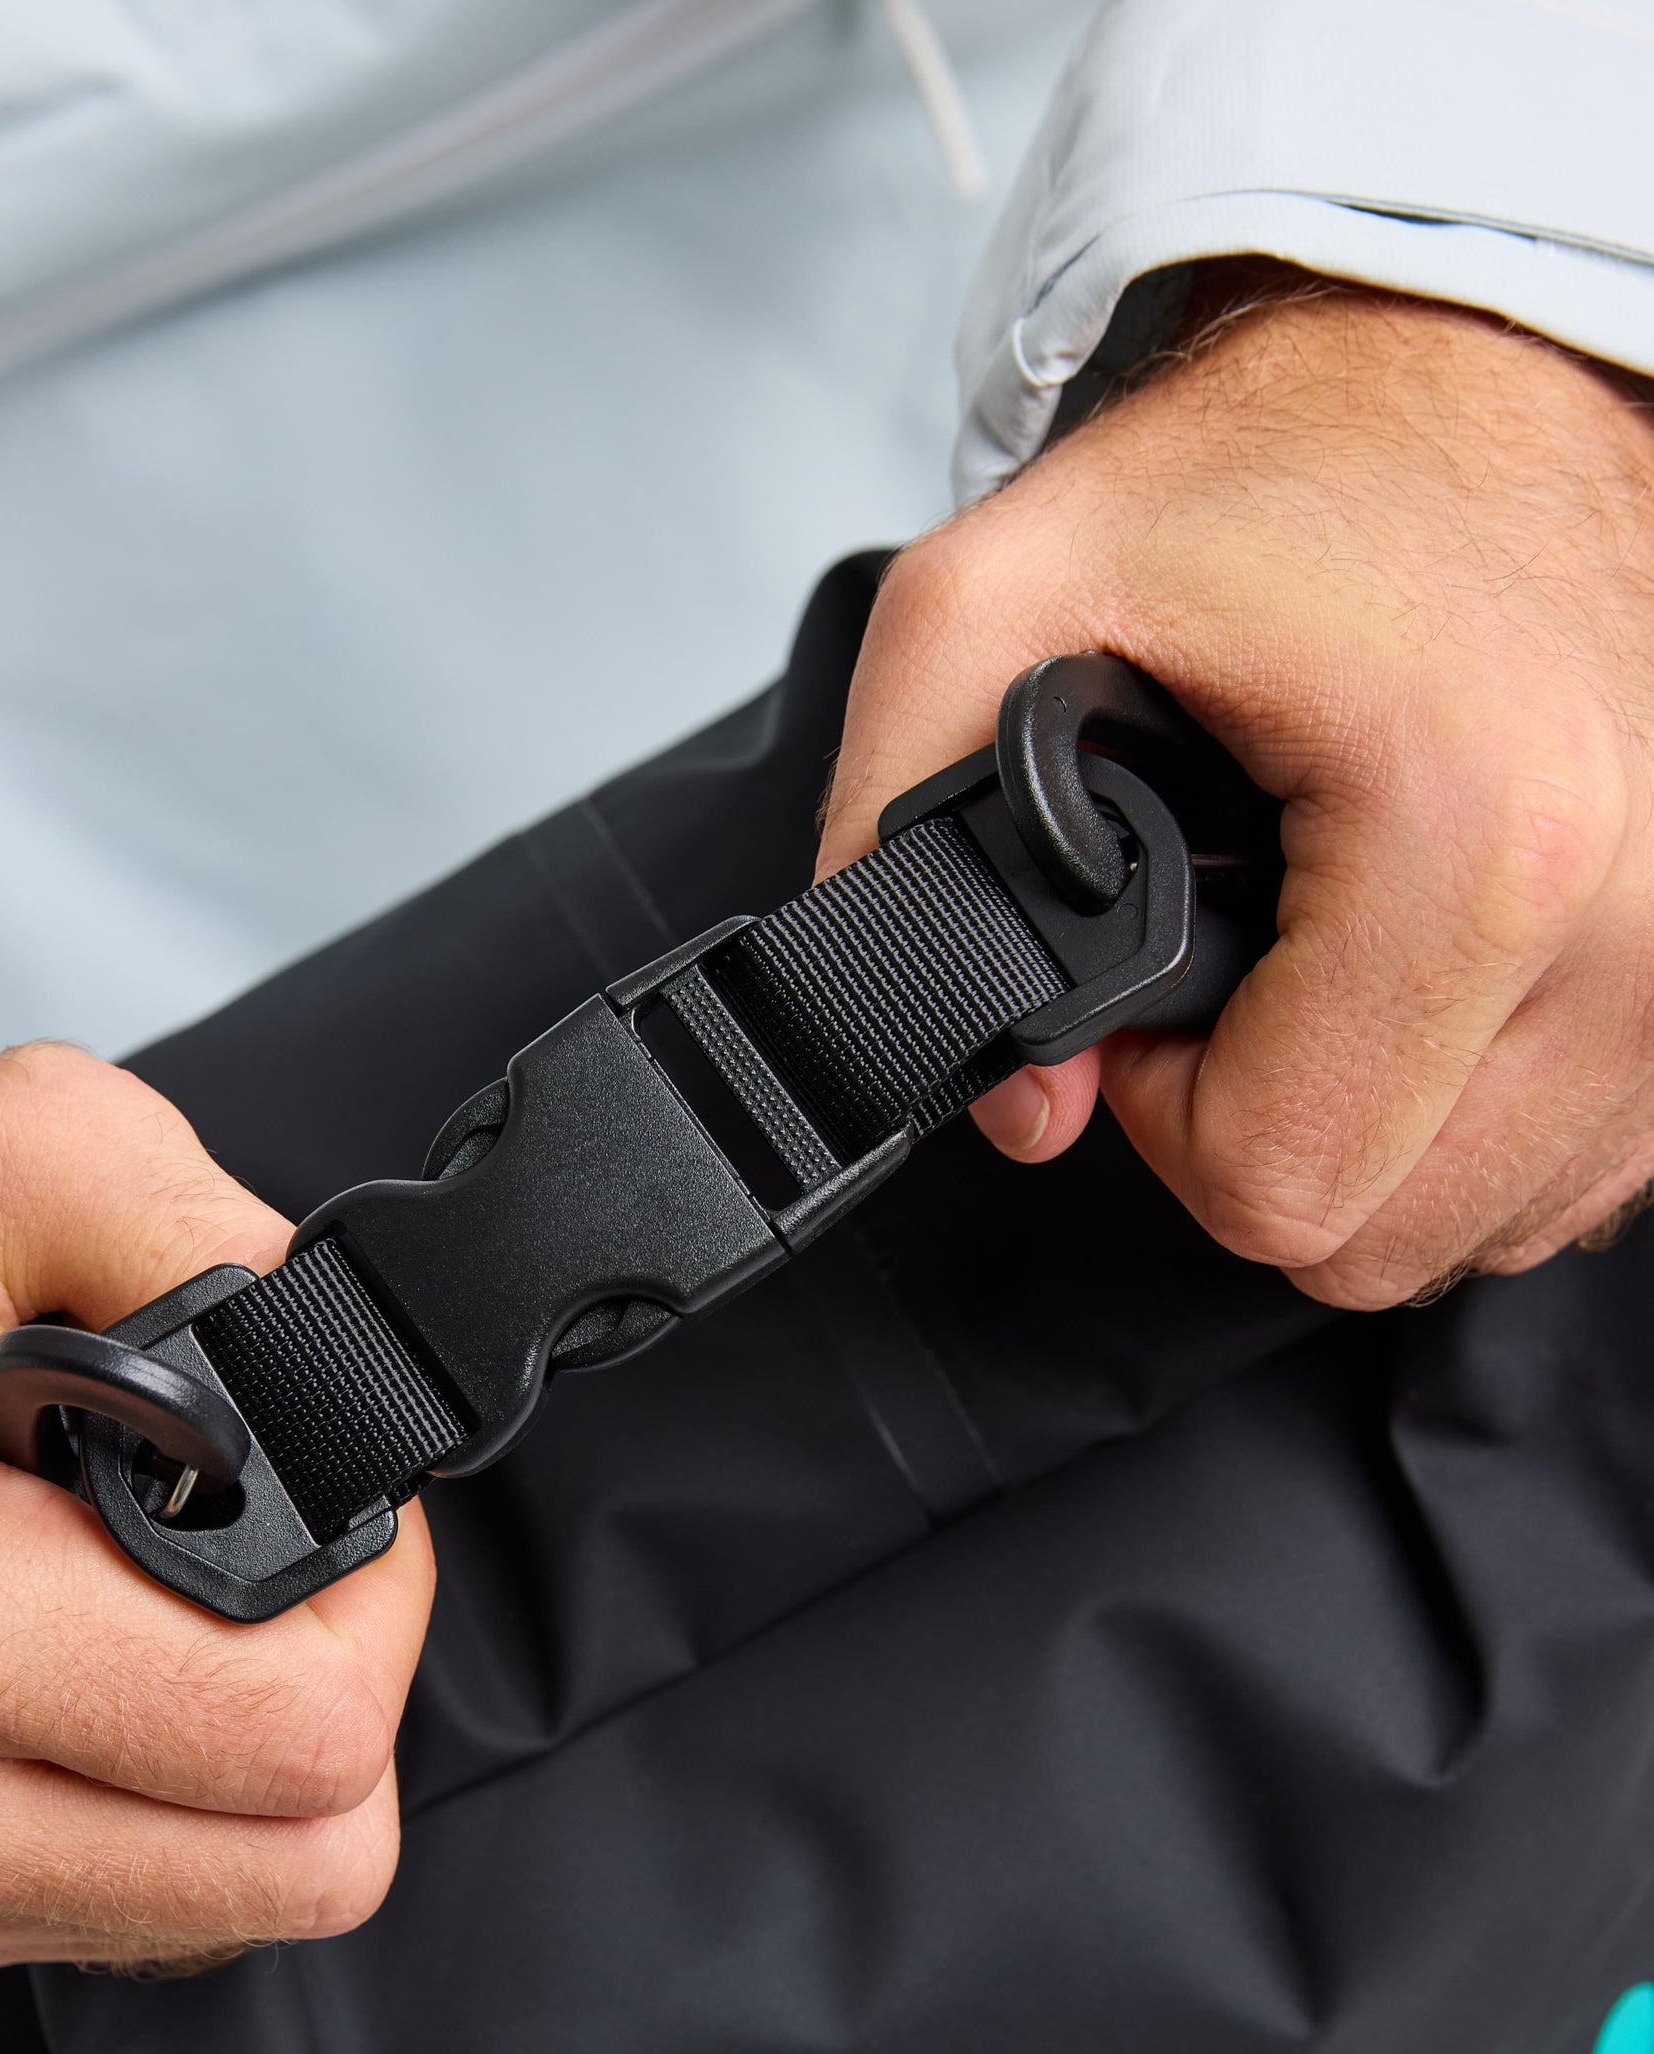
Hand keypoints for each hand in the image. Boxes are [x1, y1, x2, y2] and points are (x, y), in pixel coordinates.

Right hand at [0, 1050, 432, 1968]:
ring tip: (180, 1600)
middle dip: (335, 1691)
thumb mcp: (40, 1143)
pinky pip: (152, 1910)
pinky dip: (178, 1798)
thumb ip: (221, 1247)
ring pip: (241, 1902)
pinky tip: (115, 1665)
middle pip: (300, 1860)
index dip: (373, 1608)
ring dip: (258, 1759)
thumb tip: (344, 1372)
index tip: (319, 1500)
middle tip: (272, 1556)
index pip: (302, 1741)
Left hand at [821, 278, 1653, 1307]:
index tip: (1157, 973)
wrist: (1471, 385)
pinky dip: (1462, 1110)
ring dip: (1360, 1127)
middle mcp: (1643, 925)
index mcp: (1484, 832)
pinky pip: (1564, 1175)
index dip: (1161, 1108)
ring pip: (1473, 1225)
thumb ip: (903, 844)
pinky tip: (1413, 978)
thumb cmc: (1264, 481)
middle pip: (1377, 1237)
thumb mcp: (989, 603)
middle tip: (1228, 962)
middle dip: (1256, 1128)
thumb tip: (1015, 1099)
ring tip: (1323, 950)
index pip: (1280, 1181)